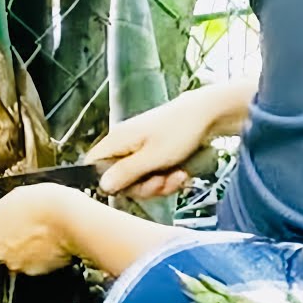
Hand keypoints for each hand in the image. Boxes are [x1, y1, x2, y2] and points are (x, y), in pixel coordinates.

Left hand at [0, 184, 88, 274]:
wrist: (72, 219)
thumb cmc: (44, 203)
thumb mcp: (13, 197)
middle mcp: (0, 254)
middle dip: (7, 246)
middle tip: (22, 230)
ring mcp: (19, 265)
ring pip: (17, 262)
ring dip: (25, 251)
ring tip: (40, 233)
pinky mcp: (39, 273)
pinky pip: (36, 265)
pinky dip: (41, 258)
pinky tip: (50, 242)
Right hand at [85, 100, 207, 198]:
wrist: (209, 114)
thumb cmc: (181, 130)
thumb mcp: (152, 157)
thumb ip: (125, 173)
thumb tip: (102, 186)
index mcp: (117, 141)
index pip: (93, 165)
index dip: (106, 182)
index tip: (128, 188)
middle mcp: (124, 145)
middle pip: (119, 179)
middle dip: (143, 187)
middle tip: (161, 181)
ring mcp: (139, 149)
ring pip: (139, 180)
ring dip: (159, 184)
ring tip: (177, 176)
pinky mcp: (154, 154)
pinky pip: (153, 175)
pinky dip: (167, 178)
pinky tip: (181, 173)